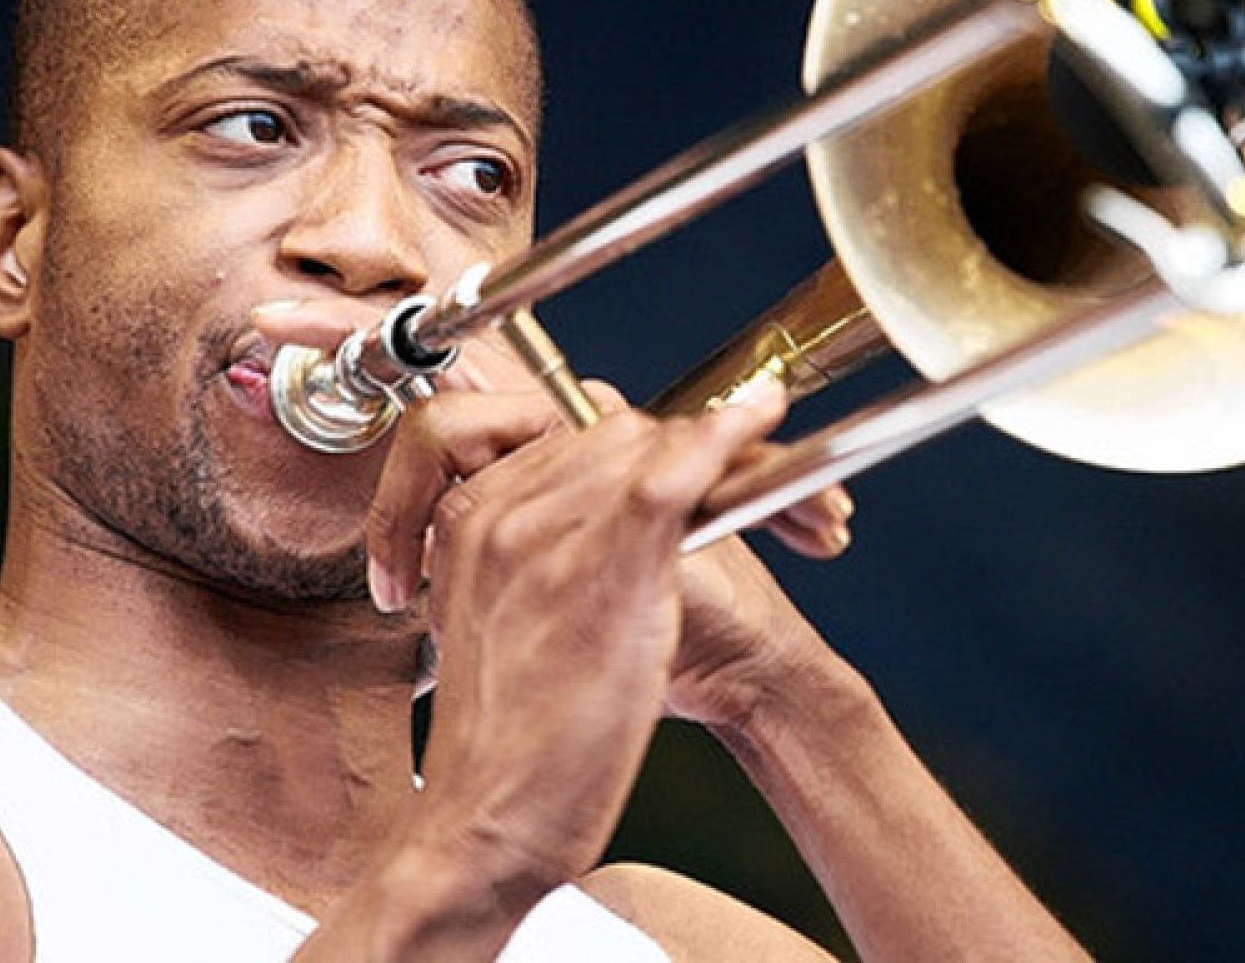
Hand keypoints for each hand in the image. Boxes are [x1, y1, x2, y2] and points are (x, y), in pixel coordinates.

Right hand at [252, 296, 806, 883]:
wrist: (486, 827)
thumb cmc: (507, 745)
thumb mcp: (504, 633)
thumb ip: (532, 569)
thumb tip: (596, 535)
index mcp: (466, 525)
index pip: (560, 438)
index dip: (639, 449)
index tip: (688, 463)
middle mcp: (497, 515)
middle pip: (607, 434)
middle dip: (687, 447)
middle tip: (755, 476)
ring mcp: (543, 536)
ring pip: (642, 447)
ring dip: (725, 452)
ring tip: (778, 466)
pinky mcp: (597, 569)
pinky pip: (666, 476)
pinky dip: (723, 437)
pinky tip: (761, 418)